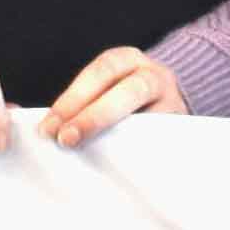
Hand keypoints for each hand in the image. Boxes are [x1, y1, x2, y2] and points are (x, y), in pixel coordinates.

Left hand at [37, 45, 183, 144]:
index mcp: (128, 60)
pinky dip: (141, 155)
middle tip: (66, 139)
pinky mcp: (180, 129)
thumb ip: (82, 106)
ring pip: (152, 117)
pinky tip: (120, 169)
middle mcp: (154, 75)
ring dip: (121, 139)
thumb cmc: (123, 101)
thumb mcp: (105, 90)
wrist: (167, 106)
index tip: (50, 127)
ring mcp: (173, 102)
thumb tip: (49, 131)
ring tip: (93, 157)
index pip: (101, 72)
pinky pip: (161, 142)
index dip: (74, 98)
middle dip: (94, 116)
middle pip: (128, 91)